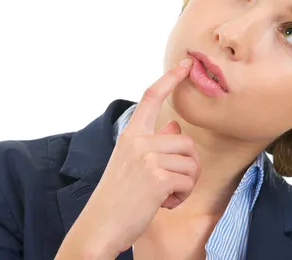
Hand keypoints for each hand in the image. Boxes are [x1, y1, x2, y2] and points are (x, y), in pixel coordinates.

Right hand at [61, 57, 200, 257]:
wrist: (100, 227)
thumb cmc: (116, 198)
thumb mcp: (131, 165)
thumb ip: (152, 144)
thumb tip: (173, 126)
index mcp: (130, 135)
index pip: (150, 97)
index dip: (169, 78)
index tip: (185, 64)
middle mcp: (137, 142)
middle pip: (185, 141)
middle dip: (186, 166)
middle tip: (168, 185)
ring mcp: (146, 158)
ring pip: (191, 162)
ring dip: (185, 184)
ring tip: (163, 195)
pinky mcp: (157, 177)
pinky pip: (188, 181)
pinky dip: (182, 197)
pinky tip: (163, 204)